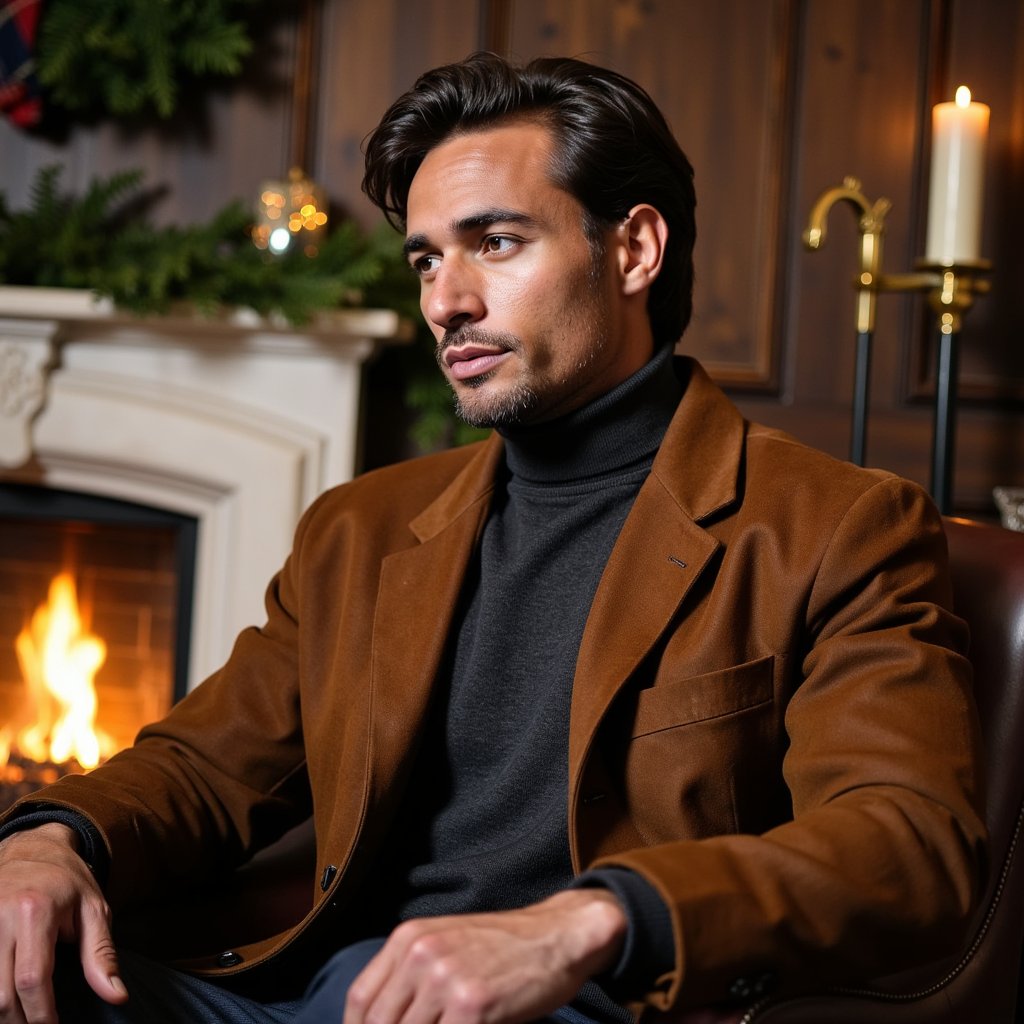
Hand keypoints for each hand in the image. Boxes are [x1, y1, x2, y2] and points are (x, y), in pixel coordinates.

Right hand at [0, 823, 126, 1023]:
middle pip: (1, 992)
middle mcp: (1, 918)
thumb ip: (101, 955)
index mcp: (35, 912)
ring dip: (3, 1012)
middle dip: (20, 1020)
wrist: (33, 848)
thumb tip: (116, 996)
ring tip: (25, 1017)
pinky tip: (8, 999)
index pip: (32, 978)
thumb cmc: (68, 881)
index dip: (41, 1013)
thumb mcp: (94, 910)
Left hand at [344, 889, 626, 1023]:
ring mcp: (446, 978)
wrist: (558, 935)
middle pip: (379, 1023)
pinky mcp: (473, 1003)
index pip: (360, 1000)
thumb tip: (384, 1019)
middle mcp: (422, 954)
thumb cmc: (504, 947)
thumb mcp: (447, 946)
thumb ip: (412, 978)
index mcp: (409, 939)